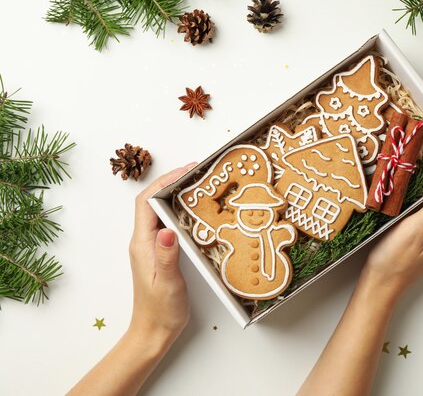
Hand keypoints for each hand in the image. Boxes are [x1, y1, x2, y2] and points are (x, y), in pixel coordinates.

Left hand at [127, 163, 195, 348]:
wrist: (154, 331)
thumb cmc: (160, 310)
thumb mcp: (167, 283)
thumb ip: (166, 256)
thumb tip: (167, 230)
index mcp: (142, 243)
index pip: (147, 202)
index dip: (164, 181)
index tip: (186, 171)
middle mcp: (144, 240)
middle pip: (153, 200)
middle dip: (172, 181)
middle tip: (198, 172)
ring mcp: (152, 246)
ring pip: (161, 210)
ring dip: (177, 194)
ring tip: (200, 185)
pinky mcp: (162, 252)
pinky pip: (169, 223)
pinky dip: (181, 211)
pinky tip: (197, 212)